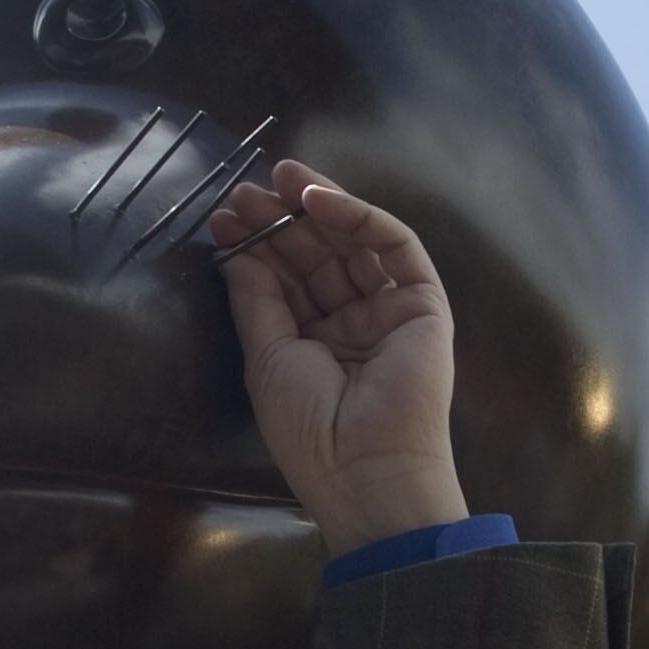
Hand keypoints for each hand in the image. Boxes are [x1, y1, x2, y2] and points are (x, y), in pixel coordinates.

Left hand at [210, 162, 465, 556]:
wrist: (364, 469)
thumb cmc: (311, 429)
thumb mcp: (266, 355)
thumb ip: (256, 297)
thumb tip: (235, 247)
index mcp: (316, 345)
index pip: (287, 281)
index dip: (257, 246)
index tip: (224, 218)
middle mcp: (354, 325)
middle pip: (318, 256)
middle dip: (281, 221)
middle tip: (247, 190)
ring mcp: (390, 312)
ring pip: (353, 244)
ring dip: (315, 208)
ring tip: (277, 179)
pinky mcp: (424, 304)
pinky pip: (393, 246)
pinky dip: (357, 216)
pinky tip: (316, 199)